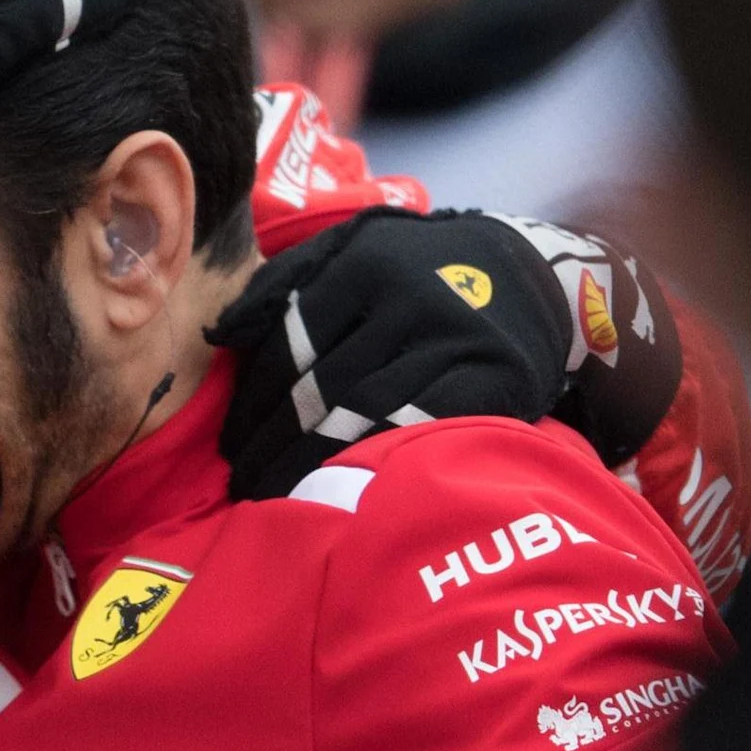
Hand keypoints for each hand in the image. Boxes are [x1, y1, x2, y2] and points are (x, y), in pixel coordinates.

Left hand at [210, 208, 681, 502]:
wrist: (529, 275)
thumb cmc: (417, 270)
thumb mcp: (353, 252)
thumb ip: (284, 285)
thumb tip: (220, 334)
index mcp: (365, 264)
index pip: (292, 343)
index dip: (256, 400)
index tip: (231, 444)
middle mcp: (409, 298)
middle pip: (323, 385)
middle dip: (275, 441)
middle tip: (243, 484)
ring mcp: (454, 339)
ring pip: (366, 413)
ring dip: (314, 463)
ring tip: (280, 498)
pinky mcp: (492, 377)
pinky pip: (420, 428)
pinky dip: (376, 461)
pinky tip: (345, 489)